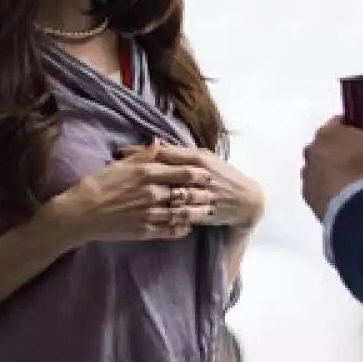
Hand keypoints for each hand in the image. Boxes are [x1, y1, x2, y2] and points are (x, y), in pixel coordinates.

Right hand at [42, 156, 215, 245]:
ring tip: (206, 211)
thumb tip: (160, 143)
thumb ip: (144, 154)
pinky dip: (182, 229)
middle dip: (202, 194)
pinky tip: (188, 227)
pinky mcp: (145, 231)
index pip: (182, 172)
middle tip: (214, 194)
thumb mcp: (121, 165)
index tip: (208, 174)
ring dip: (197, 212)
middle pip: (186, 193)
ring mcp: (150, 213)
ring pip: (182, 213)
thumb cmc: (97, 185)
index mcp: (146, 173)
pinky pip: (170, 230)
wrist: (80, 213)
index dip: (198, 174)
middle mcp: (152, 192)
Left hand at [116, 142, 264, 229]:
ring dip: (148, 196)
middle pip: (164, 172)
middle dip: (138, 174)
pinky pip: (183, 215)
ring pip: (171, 194)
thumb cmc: (221, 175)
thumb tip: (155, 144)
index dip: (140, 152)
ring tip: (125, 197)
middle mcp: (199, 173)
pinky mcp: (205, 212)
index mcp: (197, 157)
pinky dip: (166, 216)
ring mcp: (202, 194)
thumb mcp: (203, 158)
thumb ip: (180, 153)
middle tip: (115, 174)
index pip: (164, 152)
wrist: (246, 199)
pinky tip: (148, 217)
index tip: (119, 153)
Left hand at [300, 107, 362, 220]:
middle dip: (345, 150)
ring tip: (357, 181)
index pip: (341, 122)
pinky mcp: (307, 195)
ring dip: (335, 169)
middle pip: (331, 144)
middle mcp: (312, 149)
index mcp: (328, 132)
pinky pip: (318, 187)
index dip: (357, 129)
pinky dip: (328, 188)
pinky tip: (346, 195)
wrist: (358, 213)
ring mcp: (307, 174)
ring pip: (322, 165)